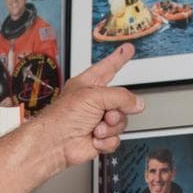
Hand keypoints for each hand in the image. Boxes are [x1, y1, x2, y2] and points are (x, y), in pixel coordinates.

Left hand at [37, 44, 142, 168]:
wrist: (55, 143)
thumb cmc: (63, 117)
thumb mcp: (95, 96)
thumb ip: (121, 96)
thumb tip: (136, 103)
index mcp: (88, 85)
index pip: (108, 67)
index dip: (118, 58)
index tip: (127, 49)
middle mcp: (93, 102)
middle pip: (121, 101)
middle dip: (116, 110)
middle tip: (107, 113)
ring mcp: (97, 120)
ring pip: (120, 122)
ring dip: (110, 126)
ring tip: (96, 127)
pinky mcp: (99, 137)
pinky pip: (115, 139)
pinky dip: (106, 140)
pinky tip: (94, 138)